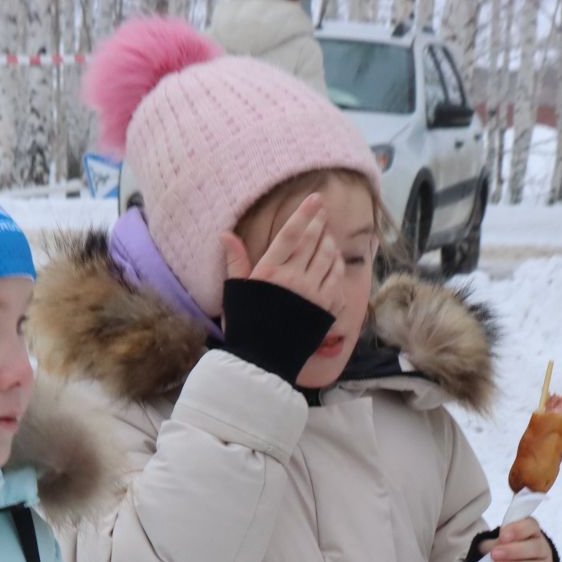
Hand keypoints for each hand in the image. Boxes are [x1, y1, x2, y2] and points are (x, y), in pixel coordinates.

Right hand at [220, 193, 345, 318]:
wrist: (262, 361)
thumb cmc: (245, 325)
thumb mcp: (236, 292)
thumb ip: (235, 261)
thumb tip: (225, 234)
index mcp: (270, 272)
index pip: (291, 234)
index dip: (304, 213)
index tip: (315, 199)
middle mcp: (294, 279)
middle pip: (312, 241)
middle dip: (319, 223)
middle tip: (323, 211)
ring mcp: (313, 293)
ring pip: (328, 257)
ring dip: (329, 242)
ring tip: (327, 234)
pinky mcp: (327, 308)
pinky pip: (337, 278)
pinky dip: (337, 264)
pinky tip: (334, 260)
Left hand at [479, 517, 556, 561]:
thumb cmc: (508, 556)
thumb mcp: (500, 546)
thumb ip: (496, 545)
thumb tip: (492, 548)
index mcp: (532, 534)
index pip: (531, 526)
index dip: (518, 529)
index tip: (503, 535)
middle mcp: (543, 550)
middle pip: (535, 548)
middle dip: (514, 551)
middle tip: (494, 554)